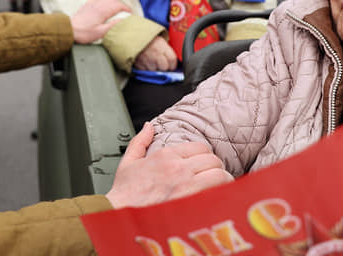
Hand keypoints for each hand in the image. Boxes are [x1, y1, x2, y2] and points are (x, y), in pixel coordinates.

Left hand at [69, 0, 130, 43]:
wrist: (69, 29)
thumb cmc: (84, 33)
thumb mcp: (100, 33)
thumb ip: (112, 26)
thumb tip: (121, 20)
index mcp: (103, 11)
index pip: (118, 5)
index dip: (125, 8)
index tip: (130, 12)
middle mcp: (98, 4)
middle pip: (113, 1)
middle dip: (121, 5)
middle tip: (126, 11)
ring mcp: (92, 3)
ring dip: (114, 1)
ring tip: (118, 7)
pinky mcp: (87, 4)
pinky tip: (106, 1)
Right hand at [106, 123, 232, 208]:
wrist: (120, 214)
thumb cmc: (124, 193)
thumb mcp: (128, 161)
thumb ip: (140, 141)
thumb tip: (149, 126)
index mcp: (165, 156)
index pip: (201, 147)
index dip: (205, 155)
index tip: (204, 163)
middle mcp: (178, 168)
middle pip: (213, 160)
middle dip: (215, 167)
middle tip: (212, 175)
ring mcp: (186, 186)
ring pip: (219, 175)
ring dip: (222, 179)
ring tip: (219, 185)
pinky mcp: (190, 204)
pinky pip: (216, 193)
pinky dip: (220, 194)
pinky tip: (216, 198)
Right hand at [134, 36, 177, 70]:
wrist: (132, 38)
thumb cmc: (147, 39)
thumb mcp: (159, 40)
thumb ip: (166, 49)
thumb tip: (173, 59)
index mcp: (161, 46)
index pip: (172, 60)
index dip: (173, 64)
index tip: (171, 65)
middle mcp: (155, 54)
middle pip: (164, 68)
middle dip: (164, 67)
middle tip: (161, 64)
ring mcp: (146, 60)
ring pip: (155, 71)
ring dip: (154, 68)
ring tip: (151, 61)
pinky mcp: (139, 65)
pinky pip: (146, 71)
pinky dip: (146, 69)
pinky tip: (145, 62)